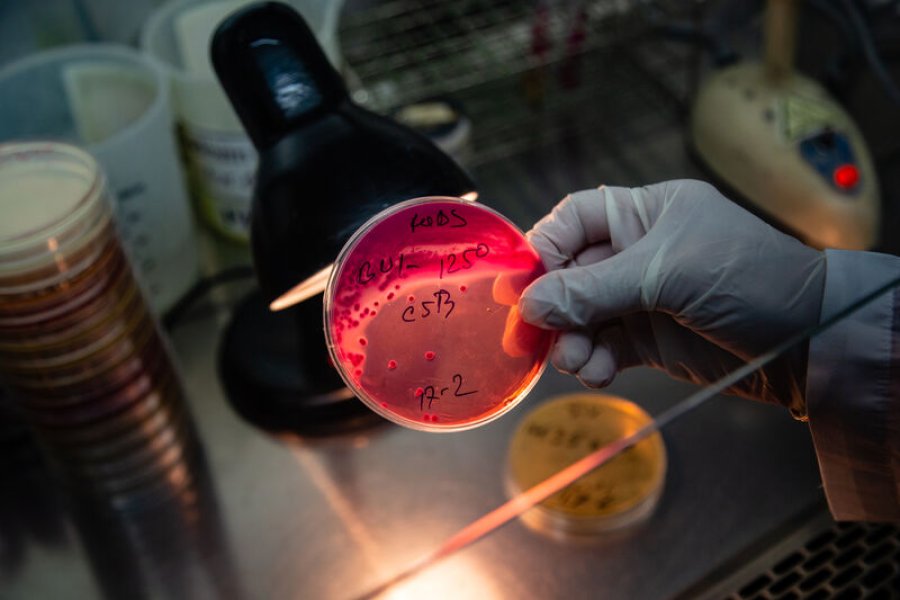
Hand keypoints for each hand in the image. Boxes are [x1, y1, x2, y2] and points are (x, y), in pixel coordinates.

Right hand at [517, 180, 825, 411]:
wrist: (810, 341)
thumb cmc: (749, 279)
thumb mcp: (666, 273)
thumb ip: (593, 289)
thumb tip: (530, 305)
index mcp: (644, 213)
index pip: (574, 220)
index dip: (545, 248)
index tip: (524, 285)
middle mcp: (637, 252)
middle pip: (569, 275)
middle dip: (554, 307)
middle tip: (540, 336)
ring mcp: (641, 298)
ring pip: (581, 317)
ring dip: (570, 340)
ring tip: (577, 361)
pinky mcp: (648, 339)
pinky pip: (602, 347)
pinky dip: (593, 361)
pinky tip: (598, 371)